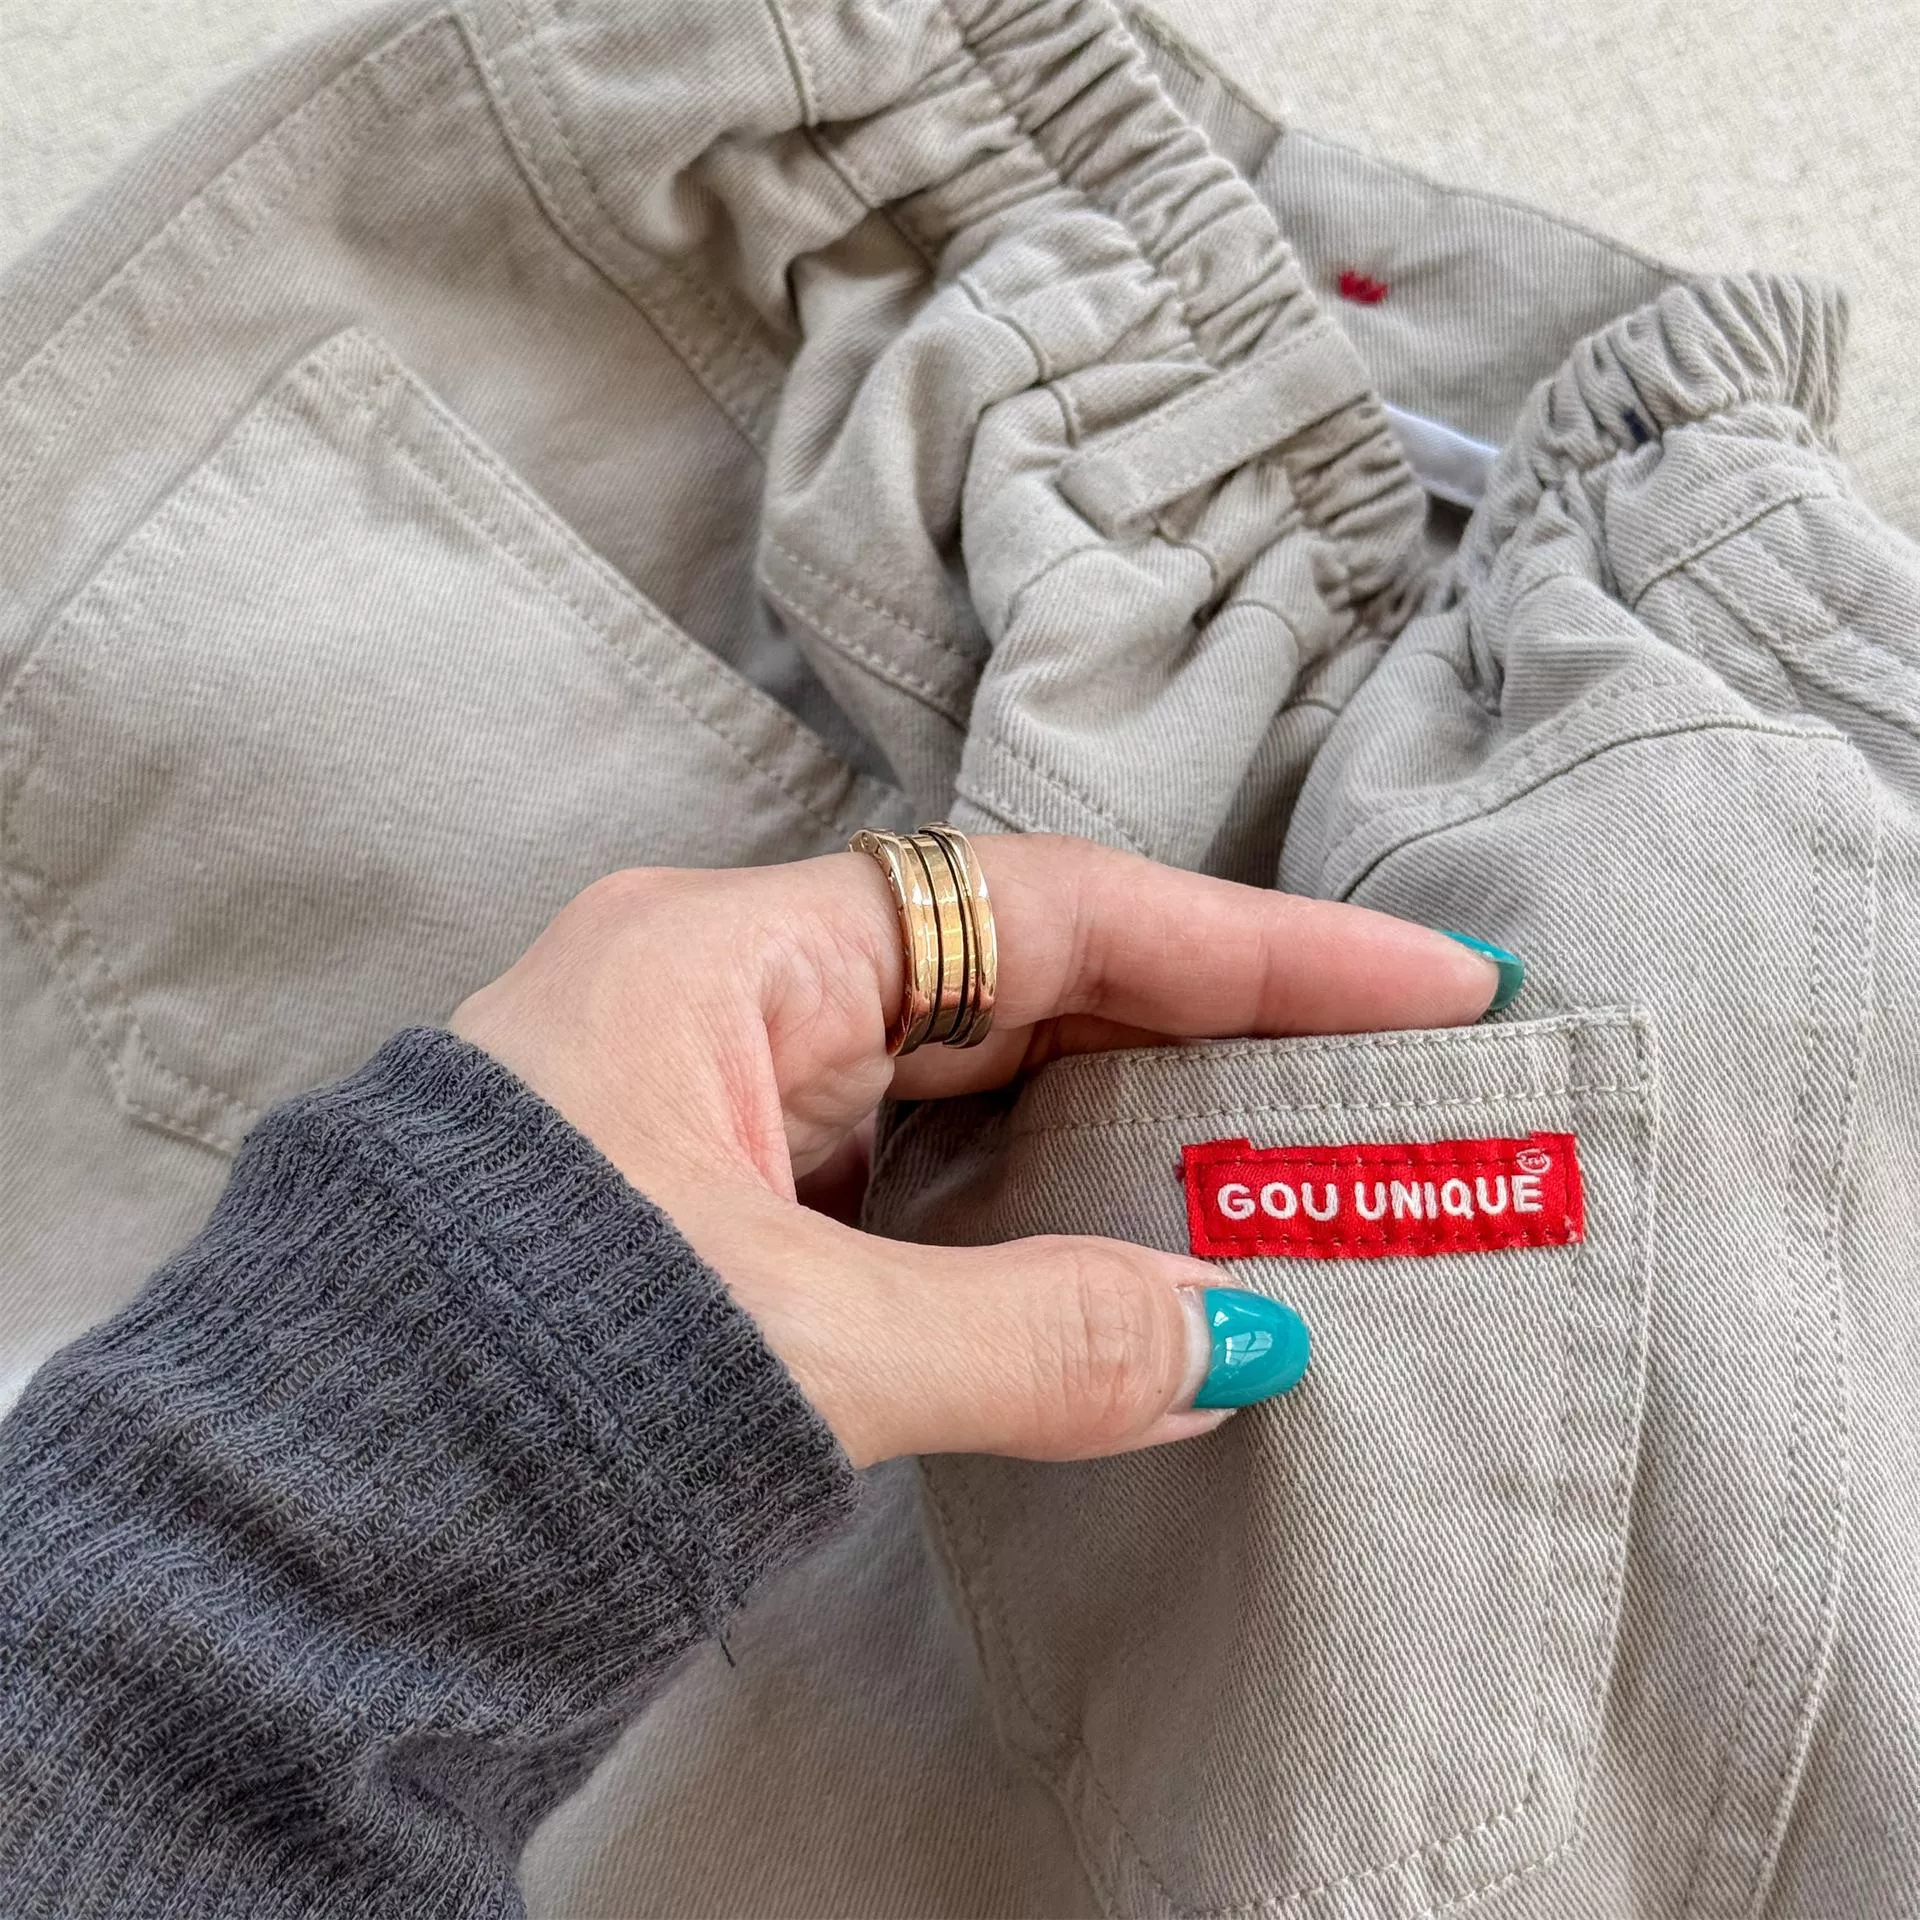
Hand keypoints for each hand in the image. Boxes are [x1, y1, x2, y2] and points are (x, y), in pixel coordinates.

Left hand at [450, 835, 1506, 1466]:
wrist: (295, 1525)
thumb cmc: (494, 1377)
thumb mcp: (793, 1344)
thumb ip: (1031, 1337)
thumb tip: (1234, 1336)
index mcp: (727, 959)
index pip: (1046, 913)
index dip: (1251, 946)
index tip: (1426, 976)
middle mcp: (731, 1000)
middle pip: (1023, 981)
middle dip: (1205, 1029)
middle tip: (1383, 1074)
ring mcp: (727, 1101)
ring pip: (975, 1082)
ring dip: (1121, 1127)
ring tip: (1289, 1160)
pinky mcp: (724, 1199)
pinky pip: (921, 1171)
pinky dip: (1032, 1208)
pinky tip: (1120, 1249)